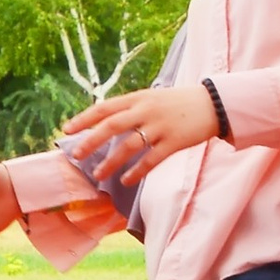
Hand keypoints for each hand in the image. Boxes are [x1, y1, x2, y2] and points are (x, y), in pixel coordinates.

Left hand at [59, 80, 218, 178]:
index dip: (84, 119)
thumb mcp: (151, 98)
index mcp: (137, 98)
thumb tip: (105, 121)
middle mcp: (145, 110)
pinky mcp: (174, 142)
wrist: (213, 103)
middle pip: (111, 126)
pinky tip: (127, 181)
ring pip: (129, 146)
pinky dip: (137, 171)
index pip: (104, 107)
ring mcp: (160, 126)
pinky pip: (151, 159)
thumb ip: (131, 108)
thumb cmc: (178, 102)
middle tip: (75, 155)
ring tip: (98, 174)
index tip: (67, 130)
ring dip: (111, 162)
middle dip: (91, 141)